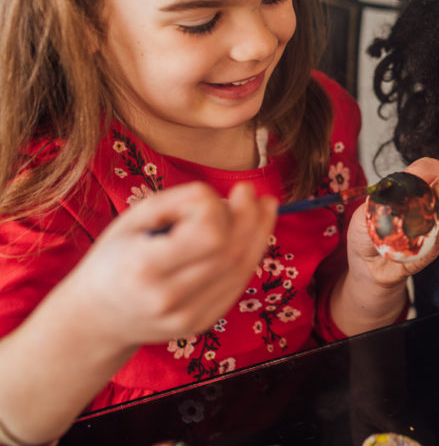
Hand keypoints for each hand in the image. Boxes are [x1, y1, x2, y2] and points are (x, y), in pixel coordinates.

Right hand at [62, 181, 275, 346]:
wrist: (97, 318)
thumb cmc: (113, 260)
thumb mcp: (130, 221)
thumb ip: (174, 202)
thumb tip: (218, 195)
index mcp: (145, 267)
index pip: (209, 235)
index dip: (217, 208)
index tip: (208, 194)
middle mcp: (168, 298)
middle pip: (231, 252)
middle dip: (249, 215)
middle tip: (250, 190)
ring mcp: (188, 316)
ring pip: (241, 269)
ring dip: (259, 233)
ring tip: (264, 206)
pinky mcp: (201, 324)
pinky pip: (237, 285)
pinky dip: (251, 255)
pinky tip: (256, 233)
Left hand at [344, 157, 438, 287]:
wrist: (367, 265)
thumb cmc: (365, 234)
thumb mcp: (363, 215)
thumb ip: (377, 202)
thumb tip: (390, 191)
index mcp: (407, 189)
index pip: (423, 171)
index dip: (429, 168)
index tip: (432, 170)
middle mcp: (424, 202)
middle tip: (438, 194)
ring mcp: (432, 223)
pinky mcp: (435, 245)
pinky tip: (427, 241)